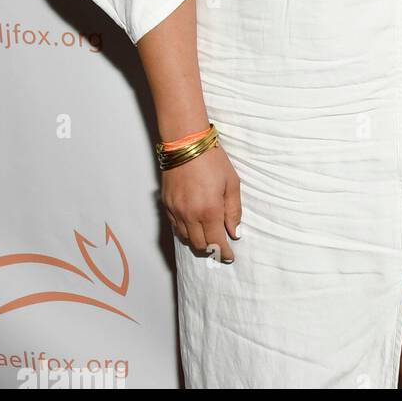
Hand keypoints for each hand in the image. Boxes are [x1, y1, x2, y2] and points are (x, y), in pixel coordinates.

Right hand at [161, 145, 241, 262]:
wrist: (186, 143)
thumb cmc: (212, 160)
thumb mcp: (231, 183)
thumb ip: (233, 211)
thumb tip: (235, 232)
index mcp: (209, 210)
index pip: (216, 242)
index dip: (224, 253)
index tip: (230, 257)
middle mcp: (190, 215)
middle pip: (200, 244)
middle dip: (211, 249)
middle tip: (220, 248)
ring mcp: (176, 211)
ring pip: (186, 238)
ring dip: (198, 241)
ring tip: (208, 237)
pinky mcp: (166, 205)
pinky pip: (175, 227)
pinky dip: (185, 231)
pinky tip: (193, 226)